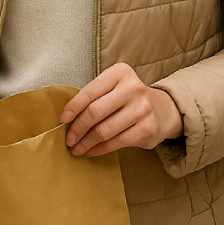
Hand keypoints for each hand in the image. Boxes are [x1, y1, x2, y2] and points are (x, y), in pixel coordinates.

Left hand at [60, 63, 182, 157]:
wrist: (161, 110)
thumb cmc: (126, 99)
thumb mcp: (112, 87)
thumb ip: (93, 96)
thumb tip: (66, 118)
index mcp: (120, 73)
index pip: (89, 92)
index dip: (73, 108)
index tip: (62, 120)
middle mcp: (133, 88)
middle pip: (95, 112)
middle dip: (77, 128)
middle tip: (68, 139)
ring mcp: (142, 109)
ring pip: (104, 130)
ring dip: (86, 142)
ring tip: (77, 148)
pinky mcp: (147, 129)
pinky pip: (116, 142)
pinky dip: (99, 149)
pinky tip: (91, 151)